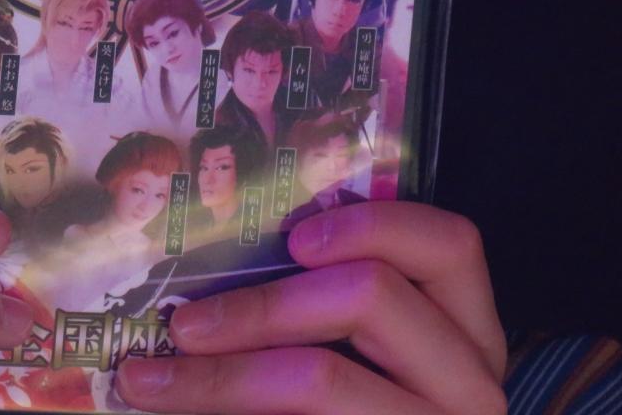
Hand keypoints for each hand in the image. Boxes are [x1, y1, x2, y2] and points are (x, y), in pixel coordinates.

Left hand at [117, 202, 506, 414]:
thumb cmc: (343, 402)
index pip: (450, 245)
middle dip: (260, 307)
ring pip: (323, 377)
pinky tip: (179, 409)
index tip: (293, 237)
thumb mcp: (353, 348)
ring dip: (222, 376)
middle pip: (373, 298)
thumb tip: (216, 263)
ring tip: (150, 381)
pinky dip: (230, 412)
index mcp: (466, 329)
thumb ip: (318, 301)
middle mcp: (472, 382)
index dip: (374, 226)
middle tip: (183, 324)